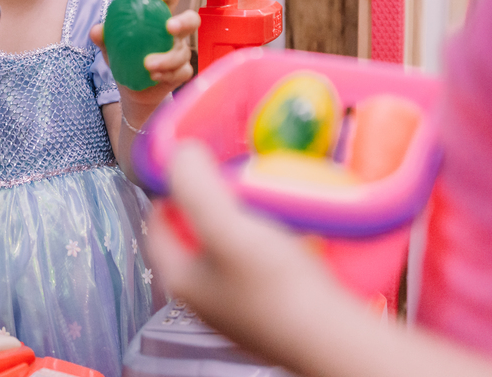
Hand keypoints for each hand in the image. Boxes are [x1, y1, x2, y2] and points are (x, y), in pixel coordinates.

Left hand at [91, 0, 199, 114]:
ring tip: (148, 65)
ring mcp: (181, 52)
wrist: (132, 89)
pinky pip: (182, 71)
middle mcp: (175, 33)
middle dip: (183, 22)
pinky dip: (169, 74)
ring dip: (167, 58)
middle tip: (169, 27)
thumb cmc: (124, 59)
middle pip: (191, 20)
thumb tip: (97, 30)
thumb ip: (104, 37)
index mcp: (159, 18)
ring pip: (183, 52)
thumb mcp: (111, 47)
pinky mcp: (182, 71)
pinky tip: (155, 76)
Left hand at [147, 141, 341, 364]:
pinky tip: (284, 235)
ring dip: (237, 223)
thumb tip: (180, 152)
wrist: (334, 339)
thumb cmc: (278, 287)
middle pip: (191, 238)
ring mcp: (237, 309)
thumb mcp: (228, 227)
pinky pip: (255, 269)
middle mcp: (204, 299)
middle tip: (225, 180)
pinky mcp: (269, 313)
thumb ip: (196, 187)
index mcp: (182, 279)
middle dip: (205, 205)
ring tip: (256, 202)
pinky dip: (262, 245)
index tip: (186, 169)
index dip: (167, 192)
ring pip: (225, 253)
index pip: (157, 226)